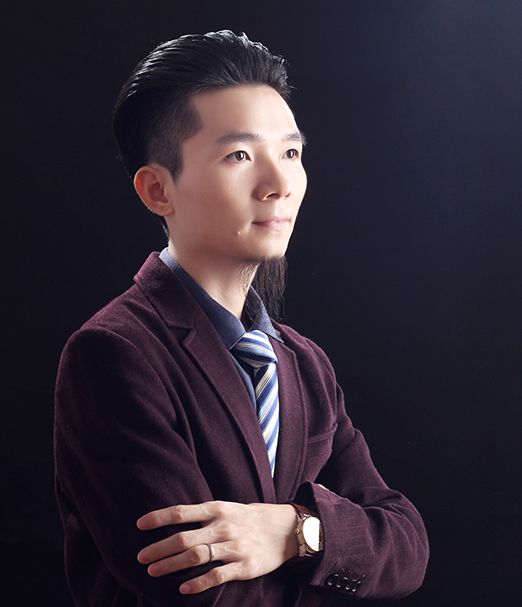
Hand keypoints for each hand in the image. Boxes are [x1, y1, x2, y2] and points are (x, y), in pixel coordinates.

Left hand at [136, 501, 298, 593]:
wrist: (285, 529)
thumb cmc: (249, 517)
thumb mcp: (227, 507)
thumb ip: (203, 515)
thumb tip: (172, 520)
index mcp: (218, 509)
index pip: (182, 512)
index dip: (159, 518)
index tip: (139, 525)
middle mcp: (223, 527)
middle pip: (184, 538)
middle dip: (159, 548)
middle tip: (140, 557)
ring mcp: (234, 547)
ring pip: (196, 557)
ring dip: (171, 565)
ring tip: (152, 571)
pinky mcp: (244, 566)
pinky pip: (217, 576)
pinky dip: (198, 583)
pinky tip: (183, 588)